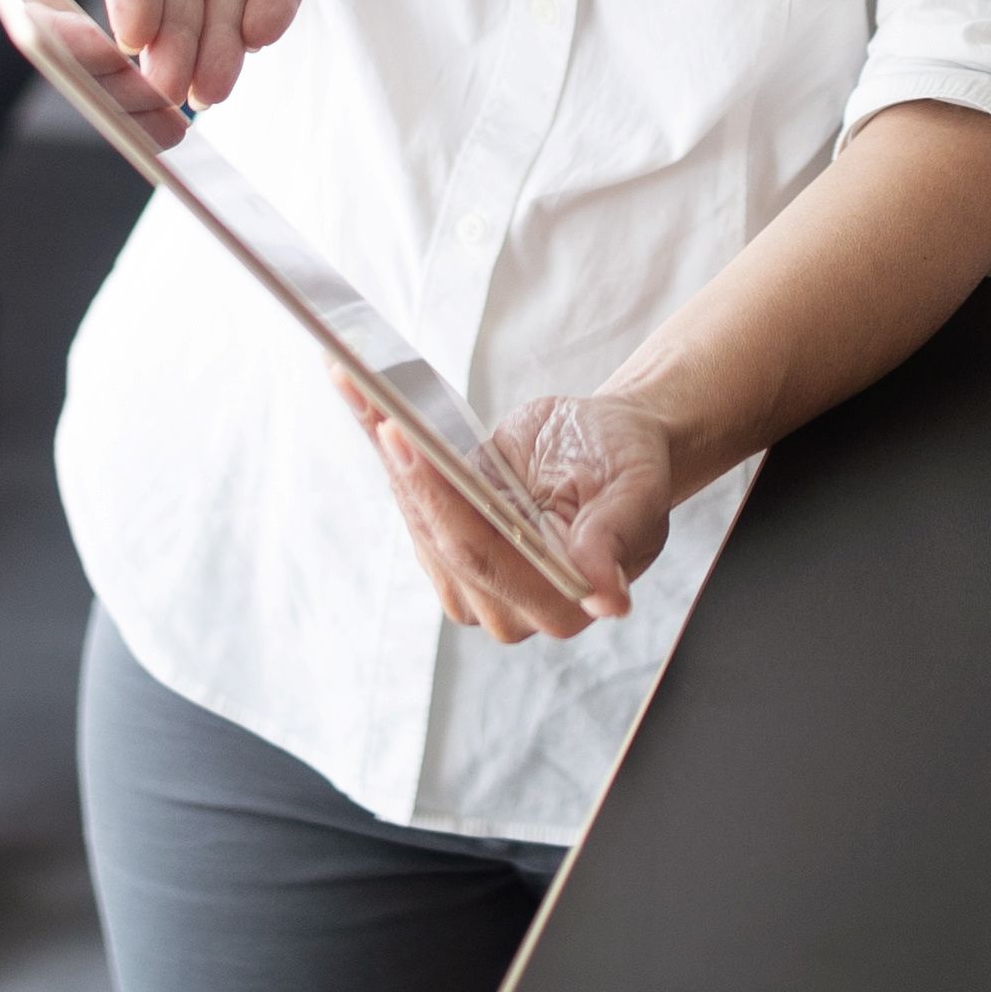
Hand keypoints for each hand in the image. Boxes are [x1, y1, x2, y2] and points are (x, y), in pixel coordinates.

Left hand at [358, 387, 669, 641]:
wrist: (607, 449)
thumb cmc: (628, 464)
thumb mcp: (634, 491)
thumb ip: (613, 542)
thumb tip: (609, 601)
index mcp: (560, 602)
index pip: (480, 554)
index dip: (437, 500)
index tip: (405, 440)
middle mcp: (510, 608)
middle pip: (436, 535)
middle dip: (403, 465)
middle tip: (372, 398)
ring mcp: (473, 584)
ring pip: (415, 516)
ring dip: (386, 451)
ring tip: (356, 384)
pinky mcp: (449, 552)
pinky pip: (412, 501)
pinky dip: (392, 452)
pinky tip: (369, 405)